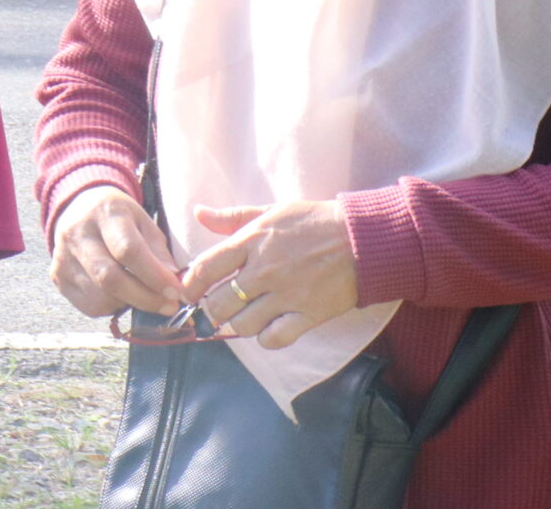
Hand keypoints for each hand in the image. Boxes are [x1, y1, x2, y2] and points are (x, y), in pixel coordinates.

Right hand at [51, 184, 185, 318]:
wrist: (76, 209)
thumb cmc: (119, 218)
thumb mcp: (144, 222)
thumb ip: (159, 252)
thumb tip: (175, 285)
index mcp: (105, 213)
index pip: (128, 250)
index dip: (154, 275)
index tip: (176, 292)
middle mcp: (77, 233)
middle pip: (110, 278)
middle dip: (145, 298)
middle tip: (168, 306)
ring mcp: (63, 257)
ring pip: (100, 297)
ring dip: (129, 303)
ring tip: (141, 294)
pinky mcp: (57, 277)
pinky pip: (89, 306)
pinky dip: (111, 307)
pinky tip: (118, 293)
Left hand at [184, 200, 358, 348]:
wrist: (362, 239)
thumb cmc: (313, 222)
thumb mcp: (270, 211)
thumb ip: (232, 217)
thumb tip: (198, 213)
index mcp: (251, 242)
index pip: (205, 268)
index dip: (190, 284)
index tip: (189, 292)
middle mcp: (264, 271)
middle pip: (219, 303)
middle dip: (212, 309)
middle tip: (218, 308)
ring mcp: (286, 294)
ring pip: (242, 325)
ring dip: (238, 324)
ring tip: (243, 317)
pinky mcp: (309, 314)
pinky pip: (275, 338)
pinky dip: (266, 339)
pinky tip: (268, 329)